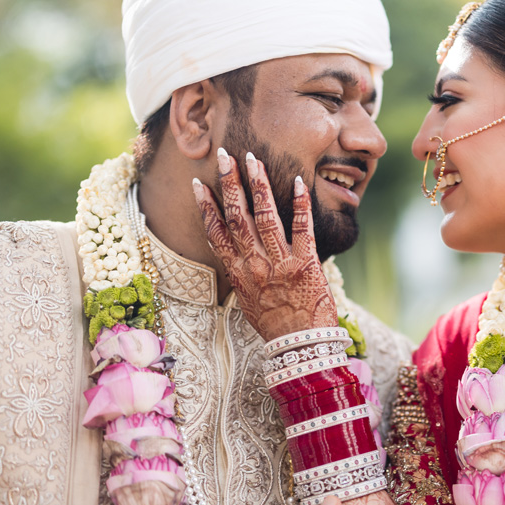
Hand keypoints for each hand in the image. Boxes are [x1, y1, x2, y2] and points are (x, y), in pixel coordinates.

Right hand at [194, 148, 336, 339]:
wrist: (301, 348)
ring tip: (253, 159)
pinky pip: (302, 228)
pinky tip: (298, 181)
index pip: (216, 234)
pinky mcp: (307, 264)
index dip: (206, 207)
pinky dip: (299, 203)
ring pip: (264, 217)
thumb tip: (237, 262)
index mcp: (238, 275)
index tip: (197, 184)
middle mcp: (255, 265)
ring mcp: (280, 263)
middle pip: (237, 218)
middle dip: (229, 184)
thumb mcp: (249, 305)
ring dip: (258, 185)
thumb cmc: (276, 328)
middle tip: (224, 156)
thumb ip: (243, 279)